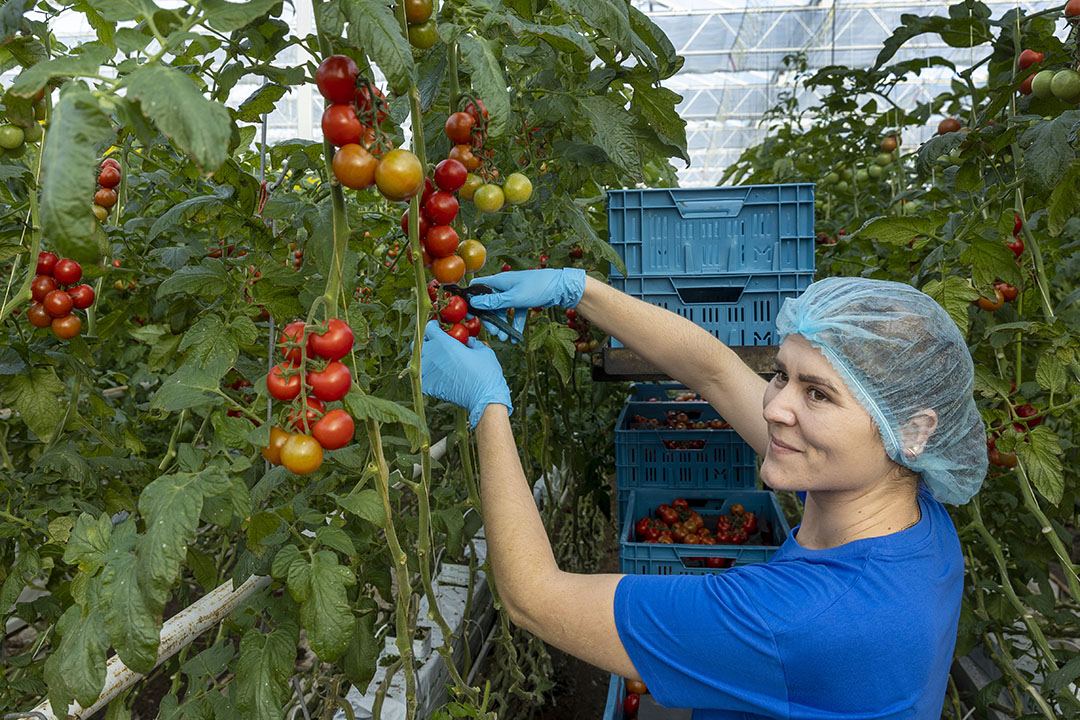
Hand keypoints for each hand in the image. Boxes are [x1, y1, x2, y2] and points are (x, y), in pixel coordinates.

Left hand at [420, 320, 511, 428]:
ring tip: (429, 362)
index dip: (433, 327)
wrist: (484, 398)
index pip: (429, 328)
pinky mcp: (429, 386)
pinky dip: (422, 376)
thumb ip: (473, 343)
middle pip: (417, 344)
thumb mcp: (484, 351)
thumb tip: (469, 342)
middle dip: (424, 342)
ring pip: (413, 362)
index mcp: (445, 343)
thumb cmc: (486, 373)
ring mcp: (429, 372)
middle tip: (433, 345)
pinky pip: (418, 378)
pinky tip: (431, 376)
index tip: (438, 329)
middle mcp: (433, 355)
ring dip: (419, 360)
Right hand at [467, 268, 585, 341]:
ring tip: (505, 338)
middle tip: (493, 332)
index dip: (471, 299)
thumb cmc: (537, 287)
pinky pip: (514, 312)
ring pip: (502, 310)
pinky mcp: (523, 299)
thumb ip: (493, 302)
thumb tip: (474, 303)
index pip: (477, 287)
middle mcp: (504, 285)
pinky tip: (516, 336)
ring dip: (502, 324)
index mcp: (498, 281)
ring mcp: (514, 292)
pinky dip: (515, 323)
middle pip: (490, 303)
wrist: (562, 287)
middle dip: (490, 319)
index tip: (469, 314)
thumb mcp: (514, 298)